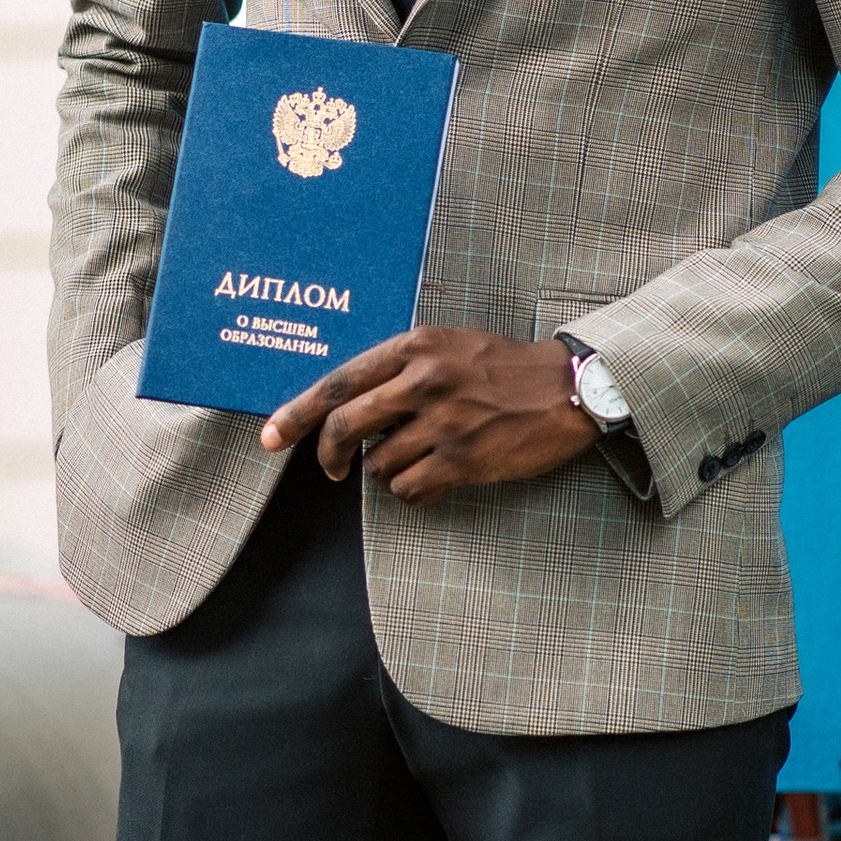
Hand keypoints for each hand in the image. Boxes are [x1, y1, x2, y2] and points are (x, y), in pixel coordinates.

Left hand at [261, 331, 596, 502]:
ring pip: (377, 465)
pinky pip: (409, 489)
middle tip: (333, 468)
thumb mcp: (448, 349)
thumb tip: (348, 411)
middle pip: (343, 426)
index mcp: (414, 348)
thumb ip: (399, 371)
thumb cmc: (504, 369)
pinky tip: (437, 478)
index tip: (271, 435)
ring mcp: (443, 422)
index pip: (338, 382)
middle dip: (327, 454)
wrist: (569, 387)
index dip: (297, 413)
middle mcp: (423, 381)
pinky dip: (414, 491)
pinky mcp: (462, 459)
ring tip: (416, 461)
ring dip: (386, 473)